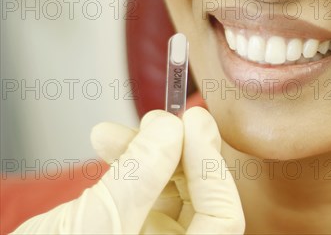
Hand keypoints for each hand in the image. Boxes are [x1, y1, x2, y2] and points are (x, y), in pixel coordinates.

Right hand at [12, 107, 244, 233]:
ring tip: (111, 133)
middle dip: (176, 152)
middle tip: (160, 119)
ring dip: (146, 152)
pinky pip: (141, 192)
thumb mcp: (95, 225)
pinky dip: (127, 165)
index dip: (211, 165)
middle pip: (200, 197)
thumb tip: (171, 128)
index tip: (193, 122)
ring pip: (169, 190)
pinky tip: (107, 143)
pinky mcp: (128, 231)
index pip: (223, 215)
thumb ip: (139, 175)